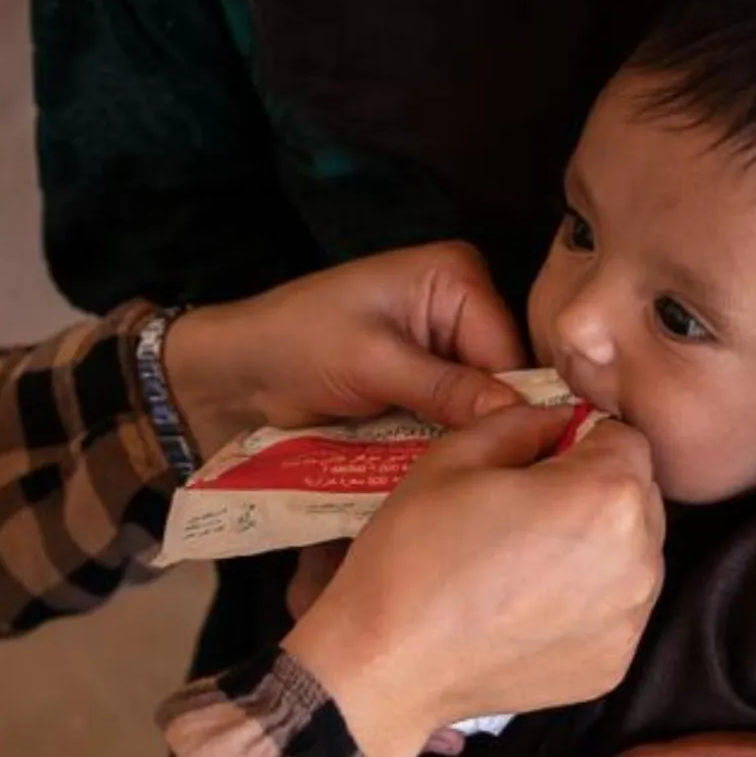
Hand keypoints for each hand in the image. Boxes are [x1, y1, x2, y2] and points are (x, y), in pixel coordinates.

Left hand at [159, 243, 527, 458]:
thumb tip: (518, 413)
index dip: (511, 404)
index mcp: (455, 276)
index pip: (509, 349)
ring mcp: (441, 350)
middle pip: (500, 380)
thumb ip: (446, 388)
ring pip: (479, 407)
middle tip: (478, 475)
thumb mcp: (373, 362)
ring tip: (459, 479)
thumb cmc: (296, 345)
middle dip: (487, 424)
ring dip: (464, 441)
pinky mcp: (423, 386)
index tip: (507, 457)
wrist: (237, 374)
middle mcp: (459, 307)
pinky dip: (441, 446)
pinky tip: (439, 474)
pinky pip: (450, 420)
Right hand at [286, 406, 662, 756]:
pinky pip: (617, 610)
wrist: (390, 663)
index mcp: (606, 494)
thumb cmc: (416, 554)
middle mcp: (638, 559)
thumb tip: (558, 423)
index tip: (544, 459)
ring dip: (599, 546)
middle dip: (597, 491)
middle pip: (640, 498)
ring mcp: (629, 619)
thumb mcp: (455, 456)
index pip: (628, 440)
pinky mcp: (614, 663)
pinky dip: (588, 600)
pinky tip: (531, 604)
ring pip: (634, 556)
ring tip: (530, 560)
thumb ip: (523, 422)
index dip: (583, 440)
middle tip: (531, 510)